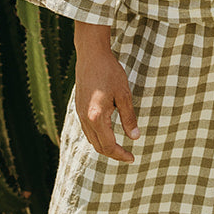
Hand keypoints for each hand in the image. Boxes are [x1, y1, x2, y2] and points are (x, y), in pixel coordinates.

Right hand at [74, 24, 138, 161]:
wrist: (91, 55)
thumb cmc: (109, 72)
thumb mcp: (123, 94)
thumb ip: (128, 117)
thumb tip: (135, 137)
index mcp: (96, 118)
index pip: (108, 145)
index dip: (120, 154)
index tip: (132, 158)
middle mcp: (85, 119)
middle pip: (98, 146)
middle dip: (113, 154)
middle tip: (127, 156)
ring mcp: (79, 114)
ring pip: (91, 139)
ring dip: (104, 146)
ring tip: (119, 147)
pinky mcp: (78, 108)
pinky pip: (87, 130)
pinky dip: (97, 136)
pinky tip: (107, 133)